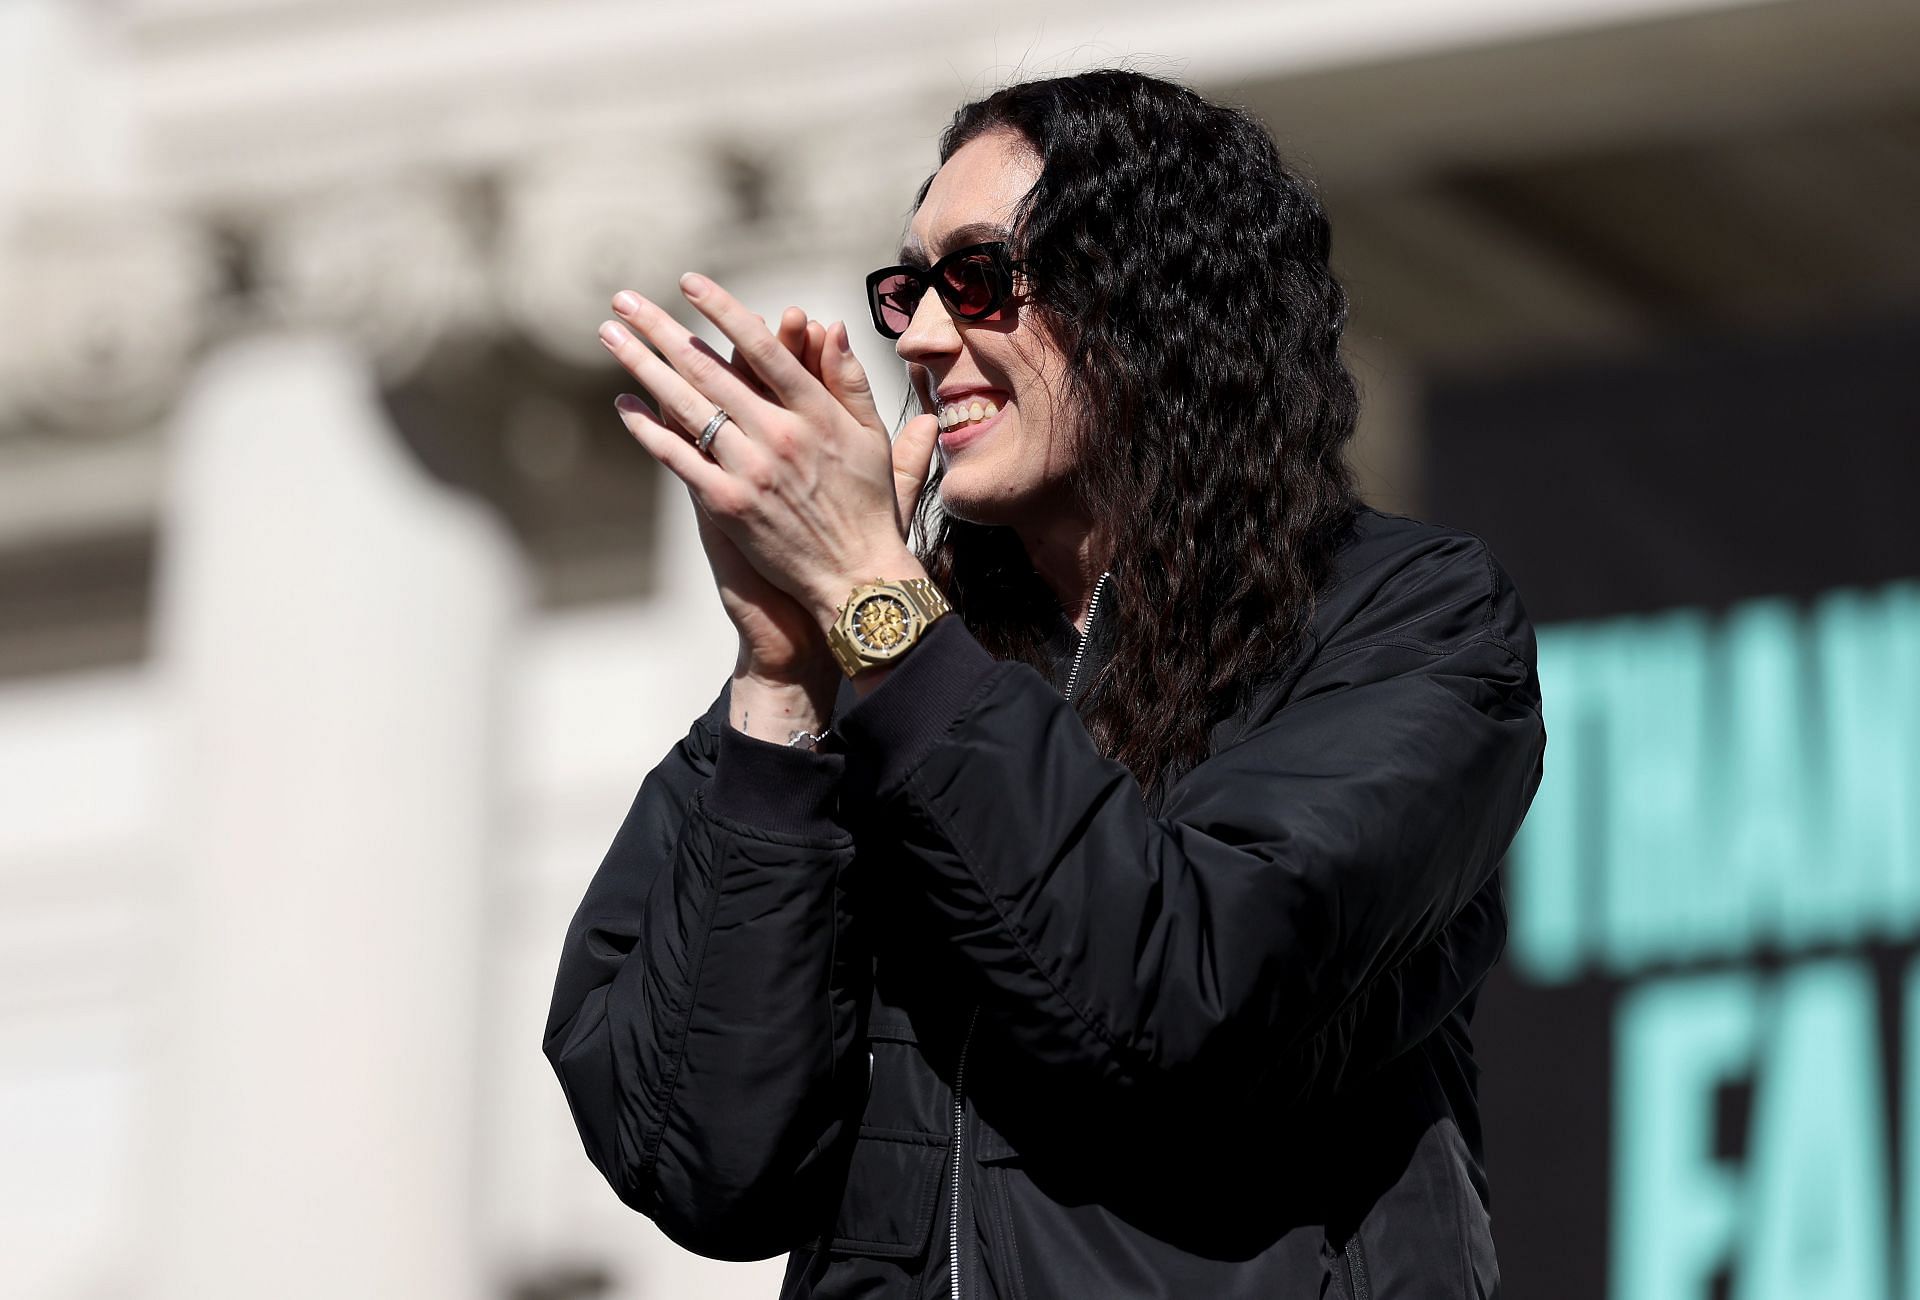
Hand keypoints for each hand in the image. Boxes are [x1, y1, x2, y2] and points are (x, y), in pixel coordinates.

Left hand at [599, 273, 937, 632]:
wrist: (855, 577)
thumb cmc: (867, 506)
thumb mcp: (870, 437)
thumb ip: (849, 380)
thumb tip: (831, 325)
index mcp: (816, 413)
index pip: (761, 347)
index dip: (721, 310)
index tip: (688, 282)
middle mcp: (779, 435)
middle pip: (709, 369)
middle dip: (661, 330)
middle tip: (624, 301)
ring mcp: (749, 470)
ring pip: (685, 406)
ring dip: (642, 367)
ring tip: (610, 336)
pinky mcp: (727, 505)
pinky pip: (678, 458)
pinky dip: (648, 430)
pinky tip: (624, 405)